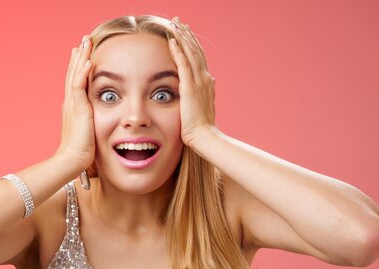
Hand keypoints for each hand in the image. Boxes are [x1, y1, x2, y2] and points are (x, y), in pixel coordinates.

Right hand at [58, 35, 94, 171]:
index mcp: (74, 107)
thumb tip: (102, 126)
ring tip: (85, 42)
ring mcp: (72, 105)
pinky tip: (88, 60)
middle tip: (83, 40)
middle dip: (79, 56)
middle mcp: (70, 103)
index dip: (79, 66)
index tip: (83, 53)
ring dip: (81, 57)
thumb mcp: (89, 133)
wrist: (72, 160)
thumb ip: (93, 124)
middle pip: (73, 73)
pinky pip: (79, 86)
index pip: (76, 81)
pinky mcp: (77, 109)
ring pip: (75, 75)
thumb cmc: (82, 152)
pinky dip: (83, 72)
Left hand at [168, 17, 216, 146]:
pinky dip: (178, 51)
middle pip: (196, 51)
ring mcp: (199, 82)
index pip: (199, 58)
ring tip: (175, 24)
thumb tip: (206, 85)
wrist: (204, 136)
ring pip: (190, 53)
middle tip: (179, 21)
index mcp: (206, 83)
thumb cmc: (200, 128)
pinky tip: (172, 40)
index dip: (192, 45)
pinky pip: (183, 64)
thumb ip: (202, 95)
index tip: (185, 33)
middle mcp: (205, 79)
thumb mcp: (202, 107)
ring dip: (183, 37)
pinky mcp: (190, 87)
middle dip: (187, 35)